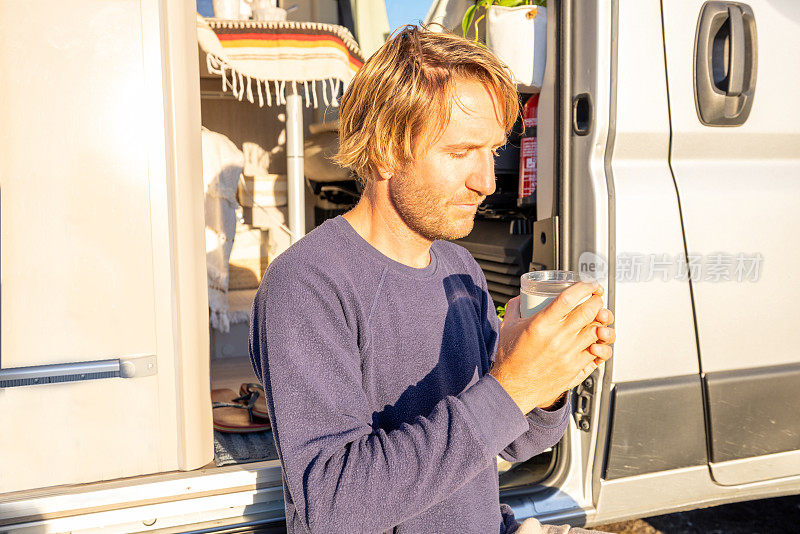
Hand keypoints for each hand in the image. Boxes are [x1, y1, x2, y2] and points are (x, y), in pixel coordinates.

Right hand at [490, 281, 615, 414]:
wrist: (513, 388)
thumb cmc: (510, 359)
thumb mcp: (507, 326)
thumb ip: (515, 307)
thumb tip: (524, 296)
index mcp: (542, 324)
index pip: (569, 298)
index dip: (584, 287)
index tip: (589, 284)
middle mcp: (558, 338)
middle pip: (589, 311)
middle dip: (597, 300)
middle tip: (595, 298)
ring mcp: (569, 354)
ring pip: (597, 330)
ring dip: (601, 321)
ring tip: (597, 318)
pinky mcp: (575, 368)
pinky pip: (597, 352)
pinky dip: (600, 343)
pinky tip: (595, 339)